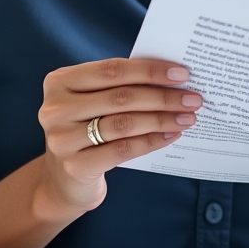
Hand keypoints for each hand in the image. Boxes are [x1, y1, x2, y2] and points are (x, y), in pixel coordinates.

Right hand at [36, 58, 201, 220]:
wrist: (64, 178)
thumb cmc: (89, 126)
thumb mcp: (95, 100)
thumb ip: (122, 85)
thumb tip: (173, 76)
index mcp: (61, 81)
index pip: (113, 70)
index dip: (150, 70)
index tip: (182, 74)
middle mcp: (55, 108)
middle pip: (121, 97)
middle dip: (163, 96)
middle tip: (193, 98)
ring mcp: (61, 139)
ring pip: (124, 123)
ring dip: (162, 119)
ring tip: (188, 117)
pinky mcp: (74, 166)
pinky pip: (122, 149)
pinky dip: (151, 141)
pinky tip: (171, 136)